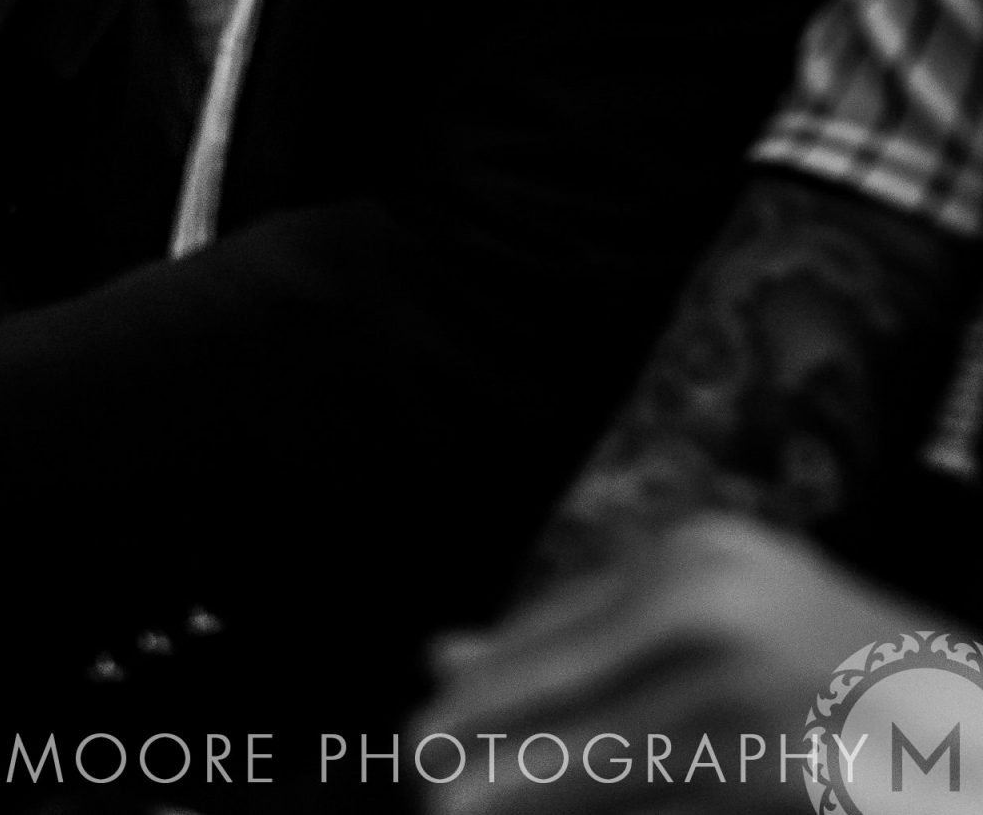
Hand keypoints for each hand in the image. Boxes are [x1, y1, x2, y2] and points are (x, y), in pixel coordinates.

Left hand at [417, 515, 943, 814]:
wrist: (976, 729)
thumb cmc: (831, 669)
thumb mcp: (713, 617)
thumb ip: (581, 634)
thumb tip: (439, 661)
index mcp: (684, 562)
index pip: (528, 643)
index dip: (471, 705)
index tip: (424, 741)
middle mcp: (707, 618)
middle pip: (531, 708)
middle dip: (473, 764)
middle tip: (432, 796)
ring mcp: (748, 706)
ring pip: (575, 783)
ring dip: (528, 809)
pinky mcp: (785, 785)